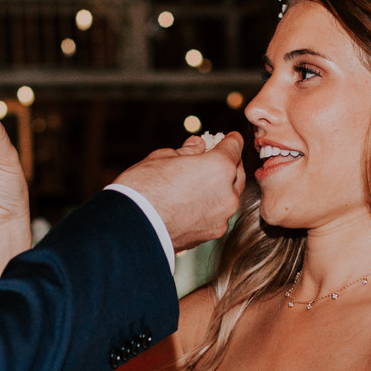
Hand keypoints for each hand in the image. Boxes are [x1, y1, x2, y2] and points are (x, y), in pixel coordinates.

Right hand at [110, 133, 245, 250]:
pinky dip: (212, 207)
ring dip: (222, 187)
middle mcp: (227, 193)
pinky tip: (195, 203)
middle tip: (217, 158)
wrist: (132, 229)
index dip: (231, 140)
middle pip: (237, 172)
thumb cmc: (143, 189)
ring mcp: (222, 216)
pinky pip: (218, 214)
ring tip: (202, 183)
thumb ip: (186, 151)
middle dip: (229, 164)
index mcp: (219, 167)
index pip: (235, 147)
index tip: (229, 137)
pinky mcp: (213, 233)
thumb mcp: (162, 158)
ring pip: (229, 196)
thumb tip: (198, 145)